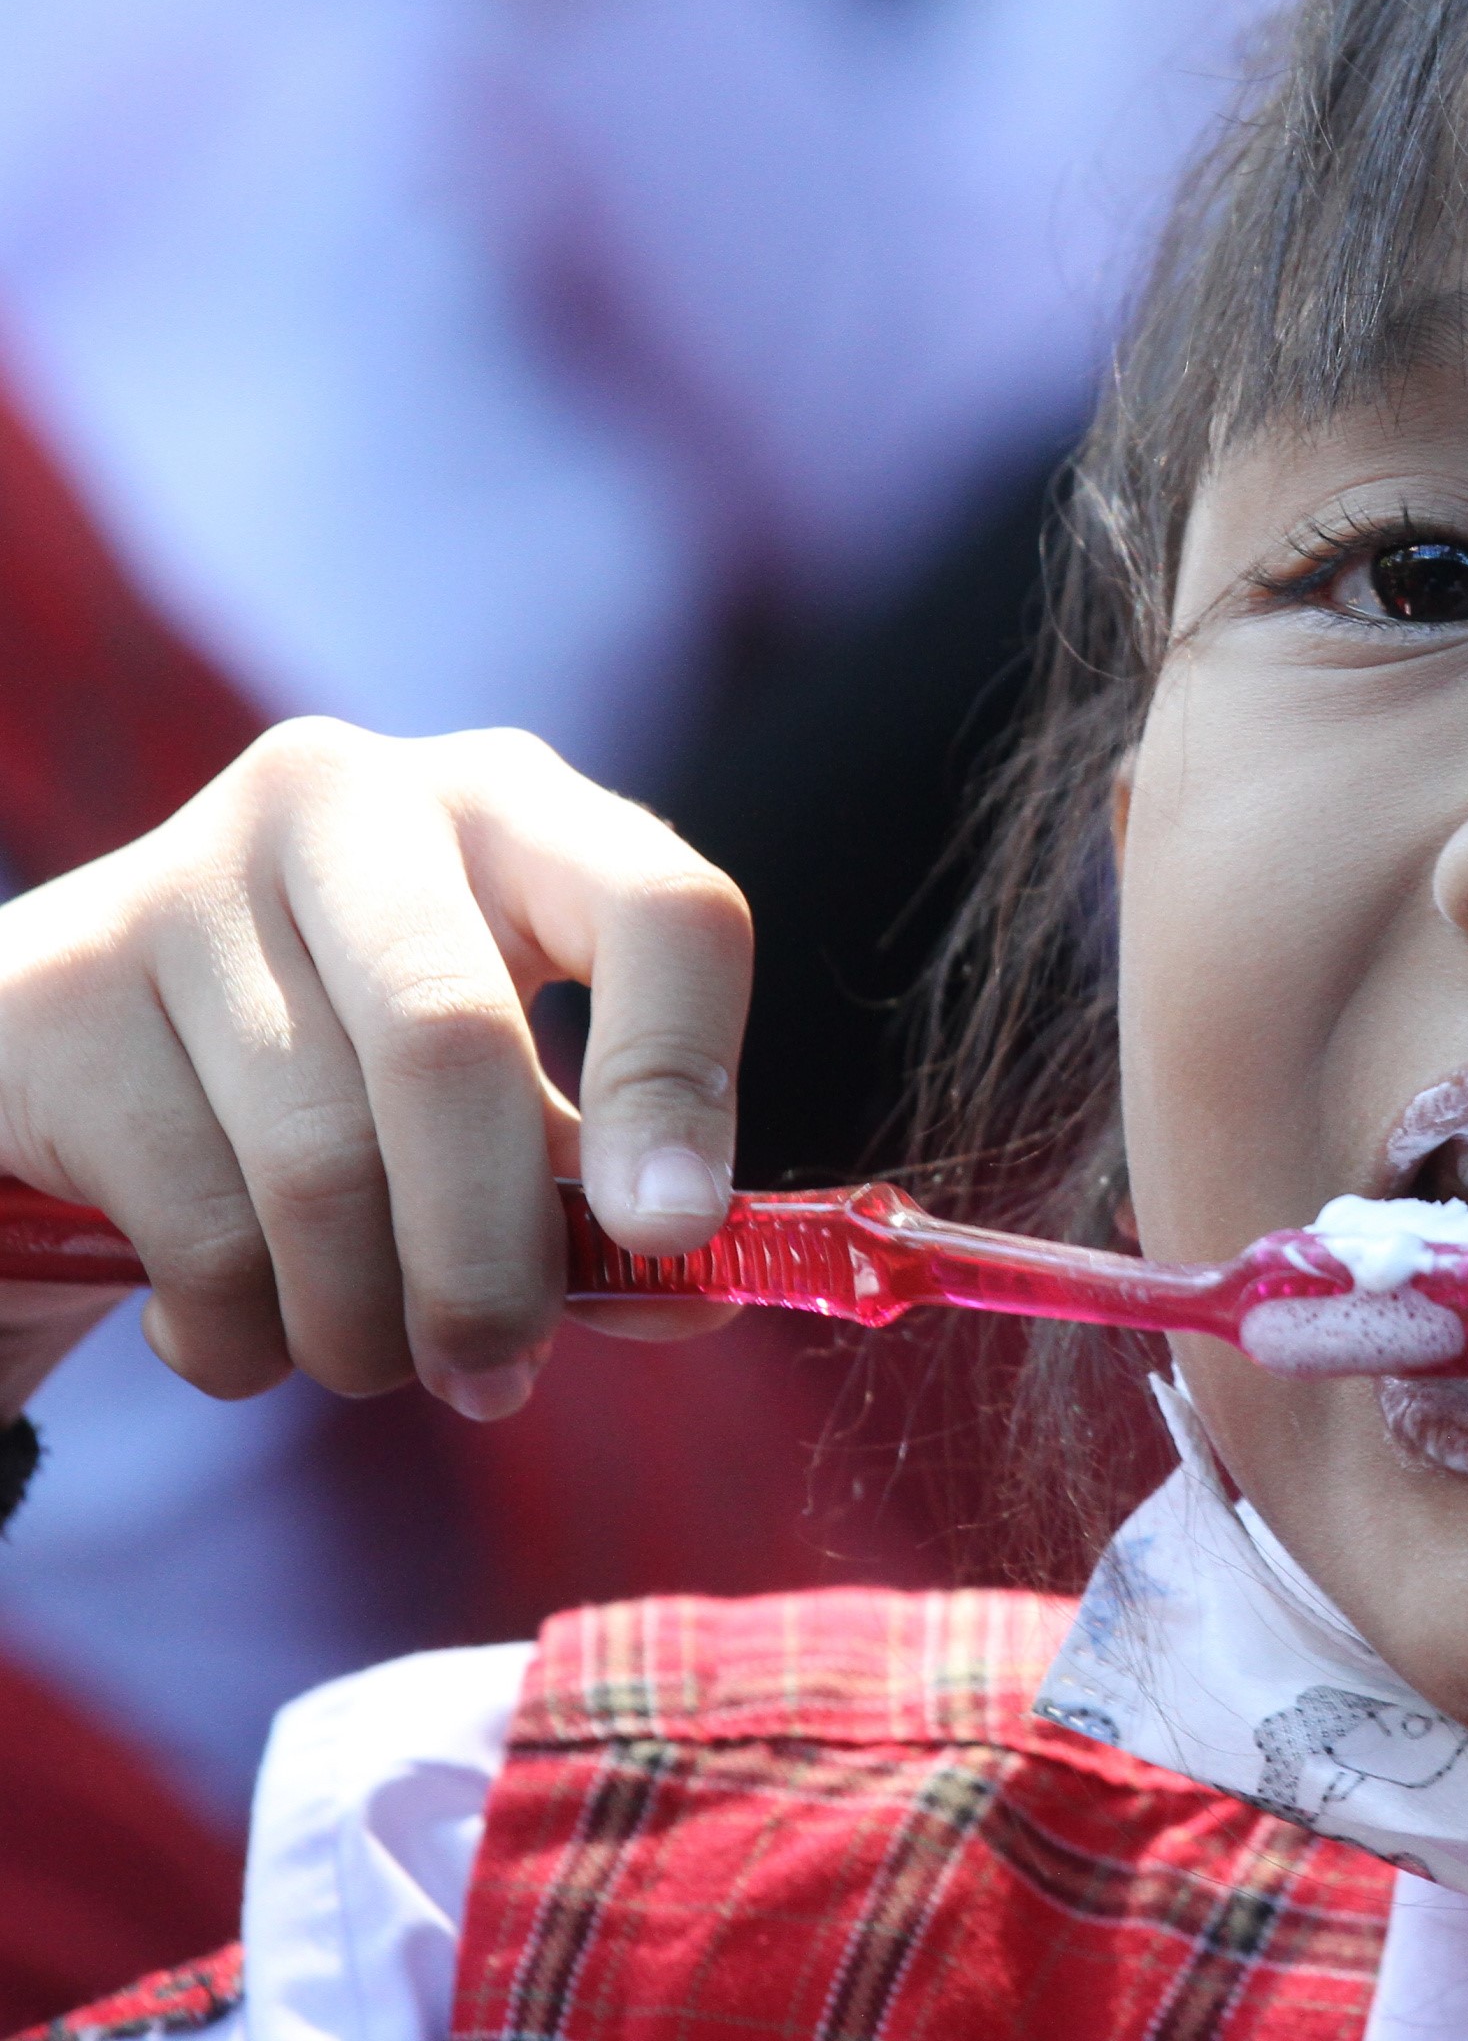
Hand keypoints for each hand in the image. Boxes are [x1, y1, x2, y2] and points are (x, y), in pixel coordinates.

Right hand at [0, 720, 749, 1421]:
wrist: (82, 1086)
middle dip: (490, 1254)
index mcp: (513, 809)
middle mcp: (353, 800)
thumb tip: (696, 1298)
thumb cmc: (348, 1100)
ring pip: (322, 1161)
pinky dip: (239, 1333)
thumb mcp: (502, 1126)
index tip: (674, 1234)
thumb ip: (606, 1207)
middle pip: (455, 1044)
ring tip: (363, 1355)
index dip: (679, 1079)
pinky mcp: (57, 988)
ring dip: (361, 1321)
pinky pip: (196, 1226)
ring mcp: (185, 874)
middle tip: (497, 1376)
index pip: (658, 910)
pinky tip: (228, 1321)